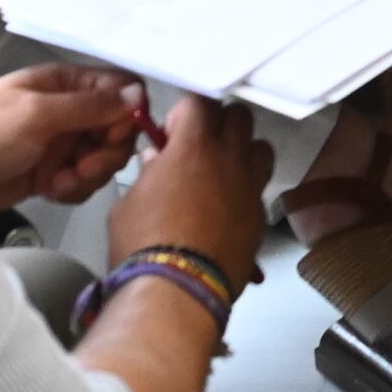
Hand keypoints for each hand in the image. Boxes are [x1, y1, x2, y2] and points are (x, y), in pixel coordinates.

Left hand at [0, 66, 156, 215]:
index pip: (120, 89)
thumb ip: (91, 105)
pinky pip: (84, 180)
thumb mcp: (39, 114)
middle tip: (84, 166)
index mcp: (65, 83)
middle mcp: (68, 110)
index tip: (114, 135)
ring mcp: (61, 142)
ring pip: (104, 158)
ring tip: (60, 182)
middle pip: (118, 128)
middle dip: (107, 153)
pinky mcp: (53, 171)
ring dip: (89, 175)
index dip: (126, 113)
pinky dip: (73, 189)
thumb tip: (137, 94)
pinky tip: (50, 190)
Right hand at [108, 91, 268, 289]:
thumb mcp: (130, 202)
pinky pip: (260, 189)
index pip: (200, 102)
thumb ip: (149, 173)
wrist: (177, 289)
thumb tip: (156, 161)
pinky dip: (246, 190)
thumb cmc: (144, 245)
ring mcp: (250, 188)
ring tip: (220, 172)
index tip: (172, 132)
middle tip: (198, 145)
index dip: (185, 112)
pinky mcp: (259, 217)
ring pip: (261, 149)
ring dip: (242, 152)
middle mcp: (230, 160)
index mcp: (194, 147)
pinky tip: (227, 208)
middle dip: (219, 123)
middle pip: (239, 116)